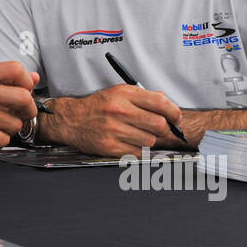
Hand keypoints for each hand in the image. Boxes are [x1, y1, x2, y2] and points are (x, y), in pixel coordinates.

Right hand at [0, 61, 38, 161]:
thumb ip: (2, 82)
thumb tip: (34, 78)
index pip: (15, 69)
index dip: (26, 82)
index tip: (25, 92)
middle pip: (23, 97)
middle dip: (29, 110)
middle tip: (22, 116)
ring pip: (15, 123)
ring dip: (8, 130)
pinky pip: (4, 140)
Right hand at [49, 85, 182, 156]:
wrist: (71, 120)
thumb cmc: (98, 107)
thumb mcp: (119, 93)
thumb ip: (144, 97)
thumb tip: (169, 108)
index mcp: (124, 94)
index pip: (161, 102)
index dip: (174, 112)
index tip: (176, 118)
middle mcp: (120, 110)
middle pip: (159, 124)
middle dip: (164, 129)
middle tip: (159, 129)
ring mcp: (114, 129)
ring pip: (150, 141)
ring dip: (149, 140)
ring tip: (138, 135)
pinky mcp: (110, 146)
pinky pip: (138, 153)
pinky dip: (138, 150)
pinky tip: (129, 142)